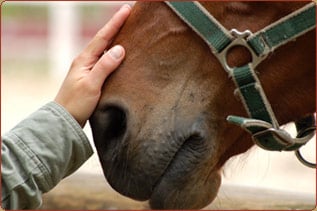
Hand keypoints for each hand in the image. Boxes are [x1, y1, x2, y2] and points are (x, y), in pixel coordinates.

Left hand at [55, 4, 130, 126]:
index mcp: (84, 60)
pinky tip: (120, 55)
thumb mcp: (91, 85)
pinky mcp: (92, 78)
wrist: (64, 120)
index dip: (115, 23)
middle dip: (116, 27)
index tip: (126, 9)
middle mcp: (86, 61)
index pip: (103, 37)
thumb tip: (120, 48)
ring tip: (128, 31)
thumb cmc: (76, 104)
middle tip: (128, 15)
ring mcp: (88, 69)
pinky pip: (105, 61)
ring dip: (115, 39)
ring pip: (105, 50)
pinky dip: (114, 55)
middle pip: (104, 40)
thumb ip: (105, 66)